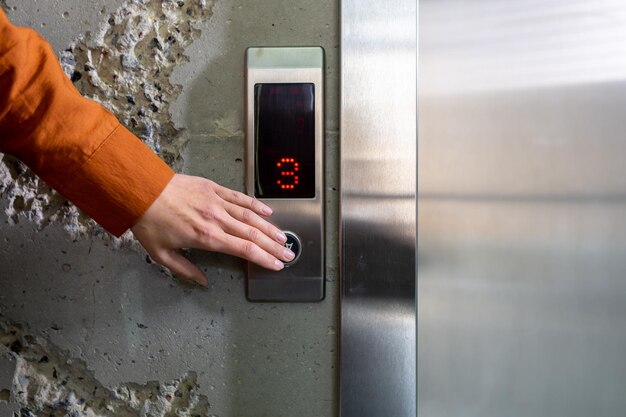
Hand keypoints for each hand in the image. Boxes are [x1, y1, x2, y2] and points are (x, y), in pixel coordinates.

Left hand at [130, 174, 293, 285]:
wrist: (141, 190)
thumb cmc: (149, 222)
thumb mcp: (161, 254)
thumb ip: (185, 269)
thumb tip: (202, 283)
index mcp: (207, 237)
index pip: (244, 250)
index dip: (264, 258)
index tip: (276, 265)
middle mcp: (217, 219)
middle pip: (254, 234)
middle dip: (274, 246)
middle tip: (289, 254)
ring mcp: (217, 202)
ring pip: (251, 216)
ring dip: (270, 228)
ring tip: (284, 237)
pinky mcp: (214, 189)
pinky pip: (240, 197)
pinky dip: (255, 205)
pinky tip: (268, 213)